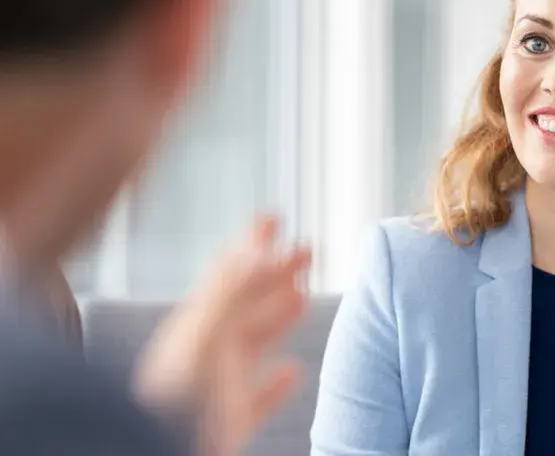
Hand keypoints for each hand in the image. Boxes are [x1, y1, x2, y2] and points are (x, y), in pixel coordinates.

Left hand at [132, 216, 309, 455]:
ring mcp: (219, 382)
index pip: (231, 269)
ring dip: (281, 315)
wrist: (153, 455)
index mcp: (199, 323)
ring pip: (256, 339)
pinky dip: (278, 382)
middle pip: (249, 299)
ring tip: (304, 294)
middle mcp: (208, 347)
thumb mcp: (201, 338)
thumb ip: (230, 293)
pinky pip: (259, 394)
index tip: (275, 216)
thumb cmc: (172, 405)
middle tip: (307, 249)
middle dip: (279, 271)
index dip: (253, 240)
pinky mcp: (230, 419)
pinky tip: (294, 371)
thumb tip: (258, 249)